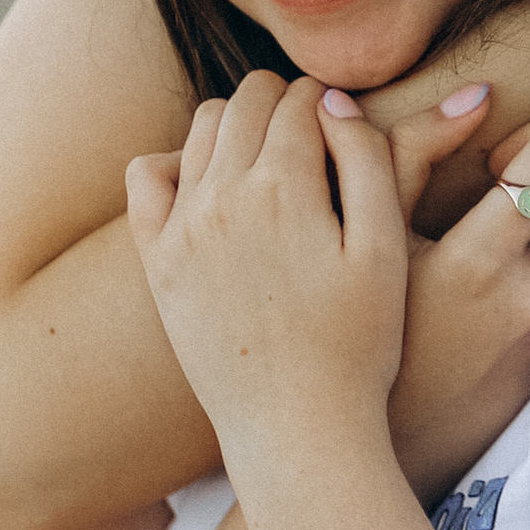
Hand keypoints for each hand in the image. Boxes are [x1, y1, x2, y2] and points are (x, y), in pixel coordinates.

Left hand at [125, 75, 407, 475]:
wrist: (296, 431)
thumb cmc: (358, 345)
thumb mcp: (384, 249)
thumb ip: (368, 159)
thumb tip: (332, 98)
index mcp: (286, 187)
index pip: (304, 99)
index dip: (332, 103)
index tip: (346, 125)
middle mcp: (224, 197)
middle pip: (249, 101)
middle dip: (285, 102)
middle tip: (313, 134)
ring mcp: (183, 228)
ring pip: (201, 127)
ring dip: (237, 124)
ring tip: (270, 156)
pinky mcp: (158, 262)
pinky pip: (146, 176)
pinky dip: (175, 161)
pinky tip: (212, 185)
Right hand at [388, 118, 529, 497]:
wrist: (358, 440)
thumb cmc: (350, 323)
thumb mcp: (368, 233)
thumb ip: (412, 150)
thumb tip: (478, 92)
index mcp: (480, 266)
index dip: (527, 147)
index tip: (489, 170)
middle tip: (496, 201)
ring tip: (492, 247)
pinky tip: (490, 292)